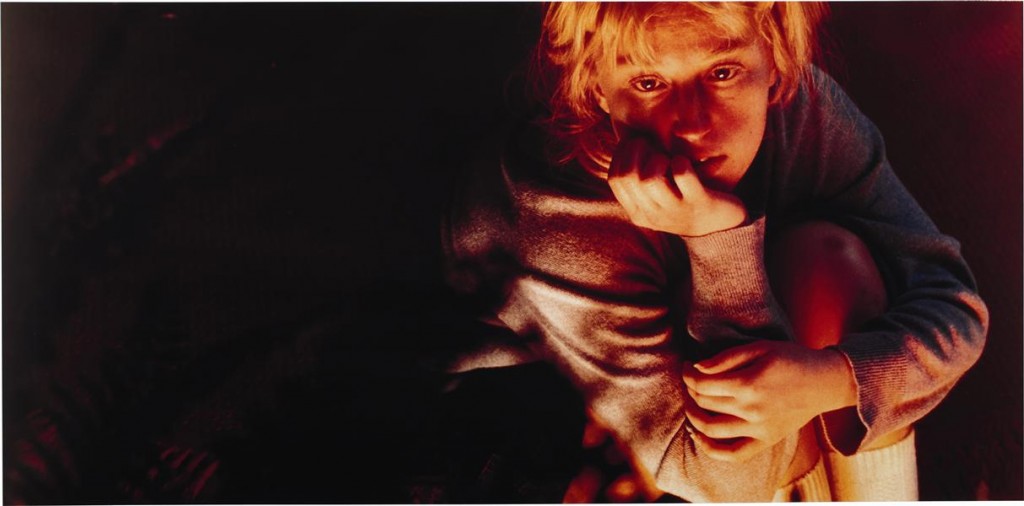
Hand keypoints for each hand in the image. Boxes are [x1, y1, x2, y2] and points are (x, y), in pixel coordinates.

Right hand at [607, 136, 746, 236]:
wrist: (723, 225)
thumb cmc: (686, 199)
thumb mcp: (659, 193)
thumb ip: (641, 174)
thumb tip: (629, 137)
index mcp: (638, 212)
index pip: (615, 178)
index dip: (622, 153)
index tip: (638, 143)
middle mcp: (653, 215)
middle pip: (628, 176)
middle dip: (638, 150)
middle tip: (655, 146)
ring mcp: (676, 211)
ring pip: (650, 179)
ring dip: (658, 158)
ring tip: (670, 158)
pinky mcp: (699, 203)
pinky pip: (683, 175)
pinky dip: (682, 161)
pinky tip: (686, 163)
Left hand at [680, 340, 856, 461]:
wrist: (825, 382)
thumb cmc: (792, 359)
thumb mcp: (760, 348)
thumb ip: (726, 358)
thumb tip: (697, 368)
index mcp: (749, 384)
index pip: (702, 383)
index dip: (688, 374)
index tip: (687, 366)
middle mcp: (752, 410)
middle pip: (704, 403)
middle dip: (690, 390)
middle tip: (691, 380)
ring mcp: (759, 429)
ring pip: (711, 429)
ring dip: (693, 417)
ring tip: (692, 404)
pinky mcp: (766, 441)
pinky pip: (733, 454)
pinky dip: (711, 449)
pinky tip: (699, 436)